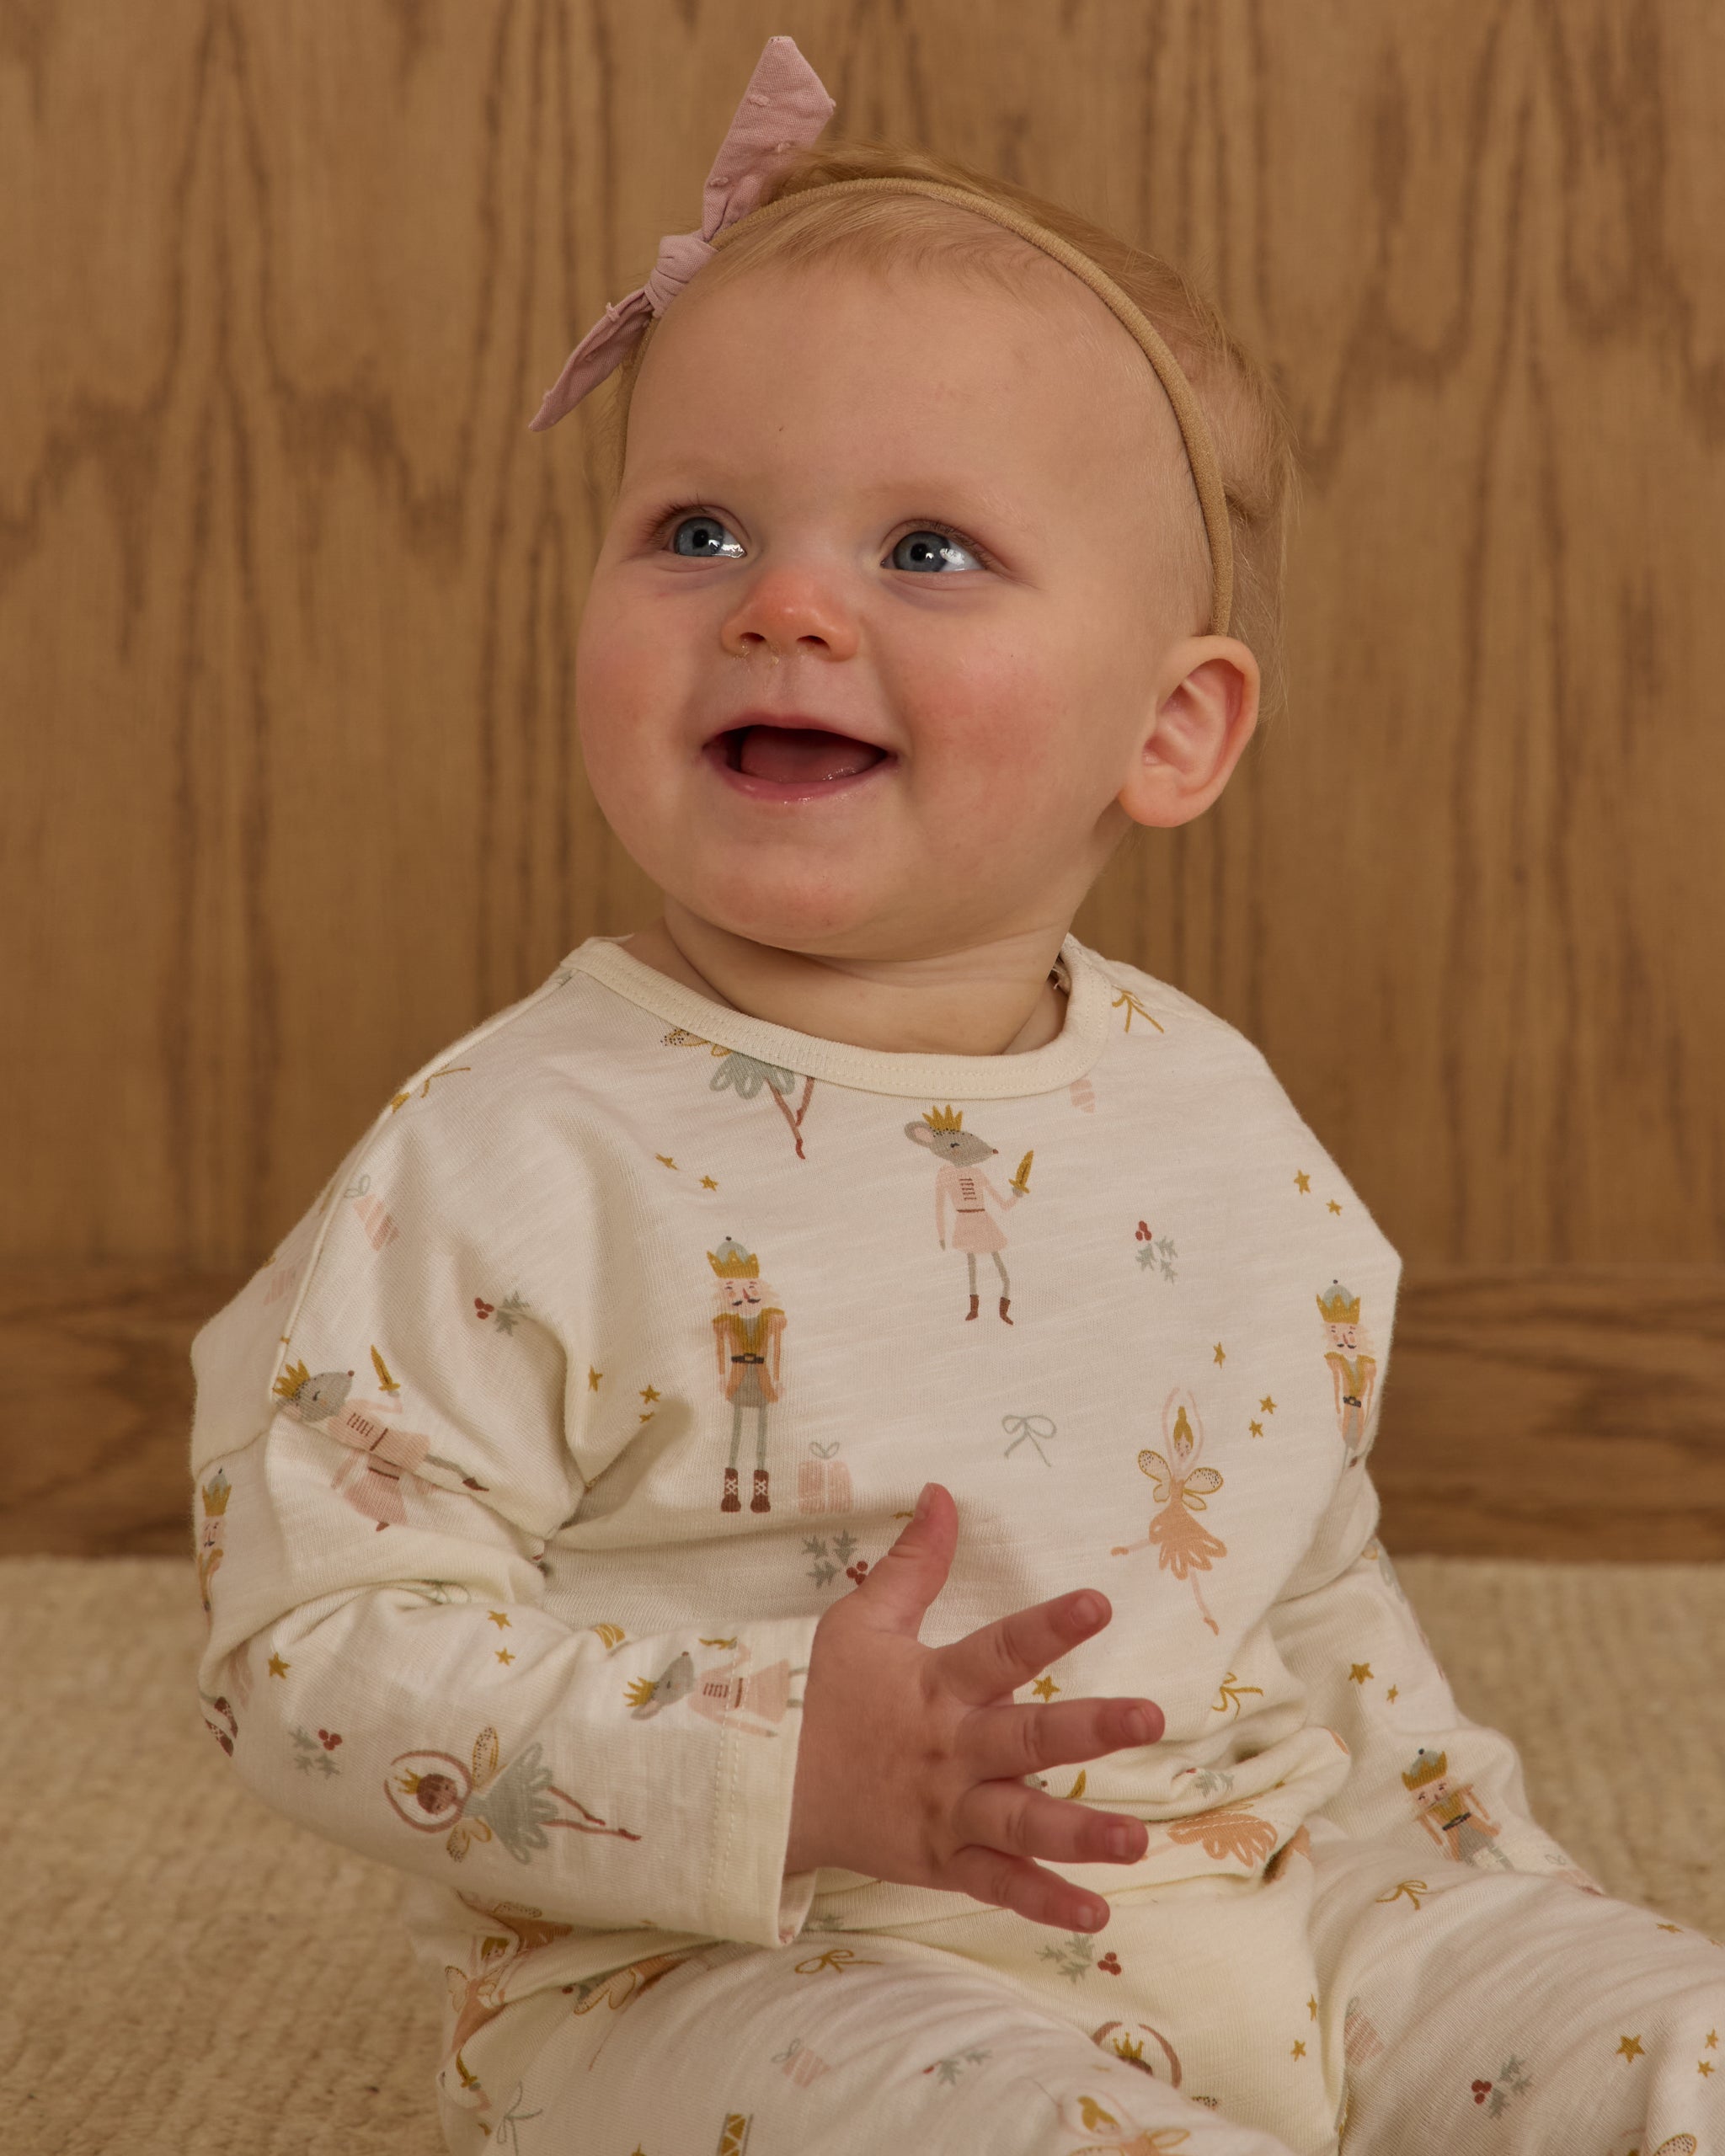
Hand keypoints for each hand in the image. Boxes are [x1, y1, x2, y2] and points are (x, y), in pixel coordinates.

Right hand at [784, 1482, 1163, 1931]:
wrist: (768, 1789)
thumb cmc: (822, 1696)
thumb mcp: (861, 1620)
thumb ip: (914, 1563)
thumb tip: (943, 1493)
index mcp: (936, 1684)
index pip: (999, 1648)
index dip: (1048, 1627)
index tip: (1098, 1603)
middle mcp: (950, 1748)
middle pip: (1025, 1737)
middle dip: (1087, 1728)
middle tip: (1148, 1717)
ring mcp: (948, 1810)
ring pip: (1020, 1822)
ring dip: (1080, 1833)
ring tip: (1138, 1840)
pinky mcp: (942, 1860)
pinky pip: (997, 1884)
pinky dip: (1043, 1903)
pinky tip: (1094, 1914)